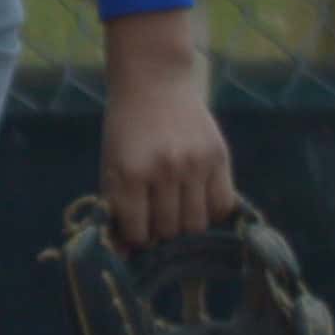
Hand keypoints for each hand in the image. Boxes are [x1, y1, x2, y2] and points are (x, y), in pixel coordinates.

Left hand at [97, 12, 234, 247]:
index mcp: (129, 173)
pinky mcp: (219, 157)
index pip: (138, 231)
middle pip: (169, 230)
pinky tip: (198, 199)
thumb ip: (118, 205)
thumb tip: (127, 250)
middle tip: (156, 217)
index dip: (137, 238)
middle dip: (161, 231)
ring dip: (185, 223)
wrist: (154, 84)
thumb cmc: (126, 129)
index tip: (137, 231)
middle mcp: (164, 171)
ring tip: (175, 207)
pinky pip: (223, 204)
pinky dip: (211, 211)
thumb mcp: (111, 164)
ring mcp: (194, 164)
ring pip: (197, 223)